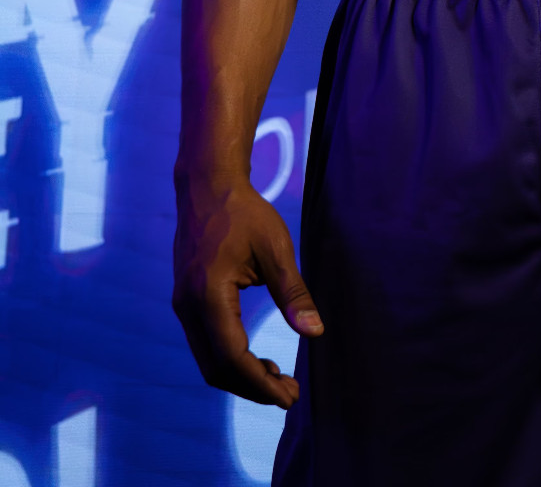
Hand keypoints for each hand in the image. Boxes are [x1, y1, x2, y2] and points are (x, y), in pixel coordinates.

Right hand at [173, 178, 323, 407]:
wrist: (207, 187)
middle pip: (216, 369)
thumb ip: (294, 294)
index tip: (289, 396)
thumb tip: (316, 333)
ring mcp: (182, 306)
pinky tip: (258, 360)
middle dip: (252, 388)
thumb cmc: (245, 214)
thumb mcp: (277, 249)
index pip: (231, 357)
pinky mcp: (186, 302)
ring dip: (241, 376)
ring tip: (278, 379)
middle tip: (289, 394)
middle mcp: (188, 307)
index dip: (260, 383)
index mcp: (207, 295)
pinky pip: (205, 345)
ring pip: (208, 361)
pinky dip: (230, 360)